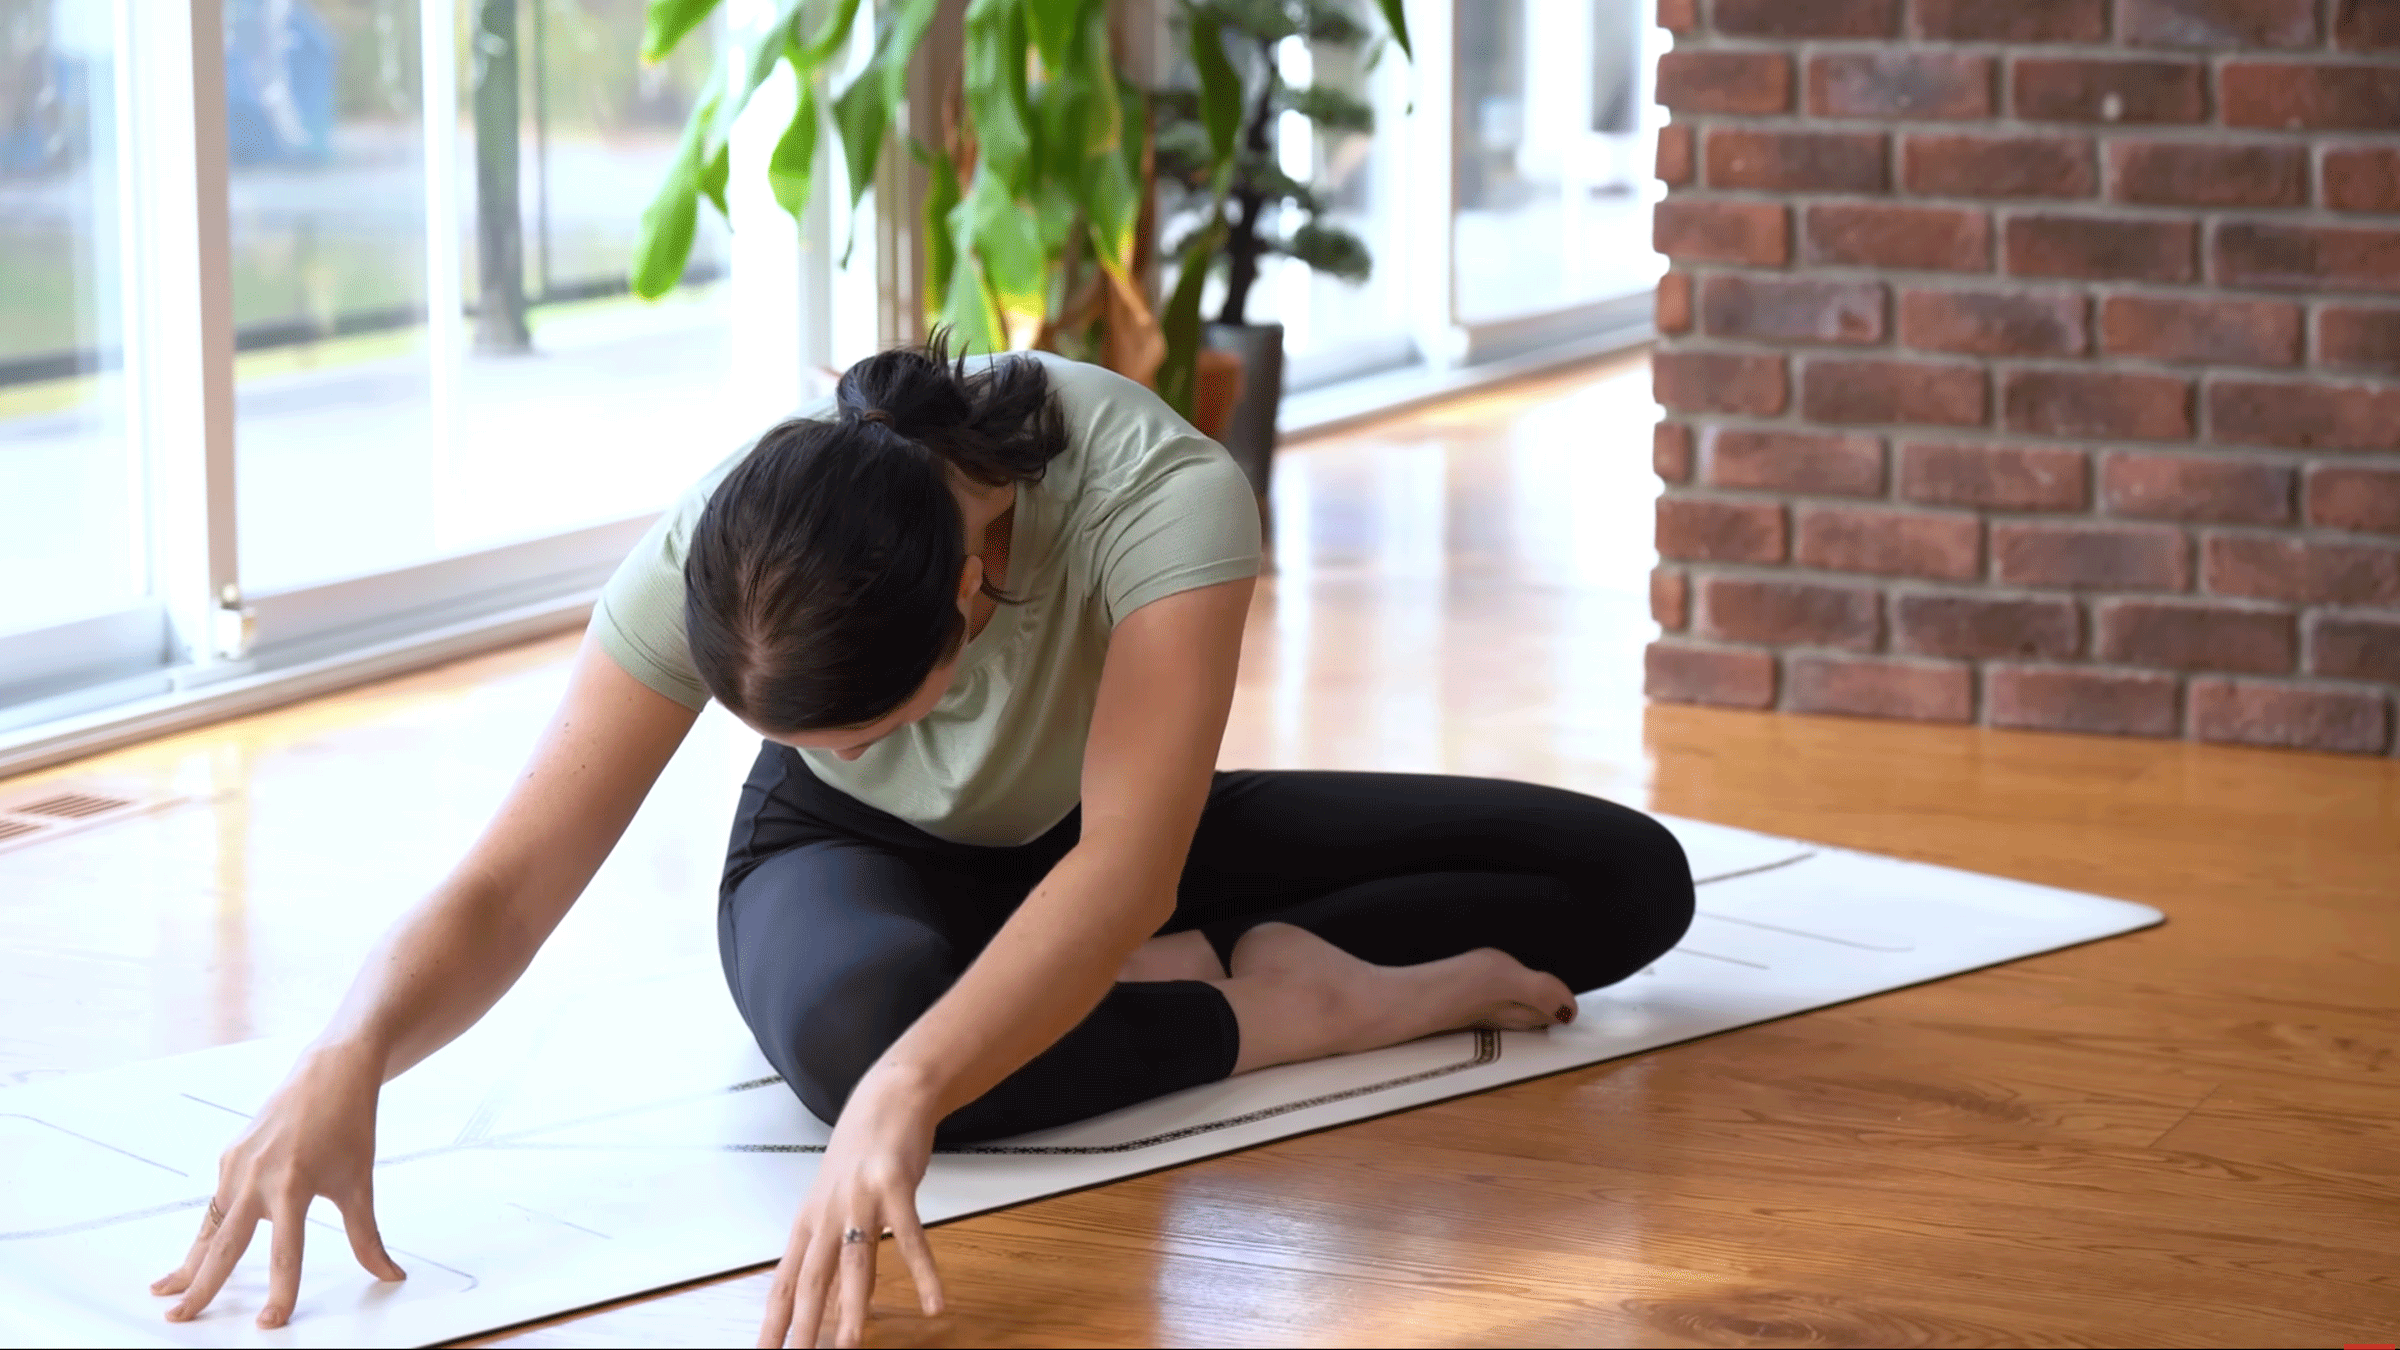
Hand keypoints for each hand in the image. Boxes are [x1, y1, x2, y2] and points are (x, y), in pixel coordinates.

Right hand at [151, 1043, 406, 1327]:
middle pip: (225, 1245)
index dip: (280, 1291)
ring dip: (188, 1261)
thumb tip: (391, 1274)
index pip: (285, 1253)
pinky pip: (216, 1204)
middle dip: (201, 1286)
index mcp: (294, 1184)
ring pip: (210, 1226)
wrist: (331, 1072)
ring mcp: (238, 1165)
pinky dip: (203, 1232)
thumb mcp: (360, 1183)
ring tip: (167, 1292)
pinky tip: (194, 1253)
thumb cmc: (348, 1125)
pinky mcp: (230, 1157)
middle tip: (180, 1318)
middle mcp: (258, 1176)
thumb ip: (367, 1236)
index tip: (270, 1322)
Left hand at [758, 1073, 945, 1347]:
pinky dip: (923, 1272)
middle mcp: (828, 1213)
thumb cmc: (862, 1150)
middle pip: (811, 1280)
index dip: (774, 1323)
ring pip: (854, 1263)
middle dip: (802, 1328)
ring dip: (853, 1309)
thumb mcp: (834, 1198)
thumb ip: (832, 1244)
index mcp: (810, 1221)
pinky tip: (934, 1302)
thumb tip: (830, 1293)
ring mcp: (860, 1199)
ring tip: (850, 1347)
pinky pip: (911, 1238)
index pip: (785, 1282)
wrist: (888, 1097)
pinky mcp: (895, 1187)